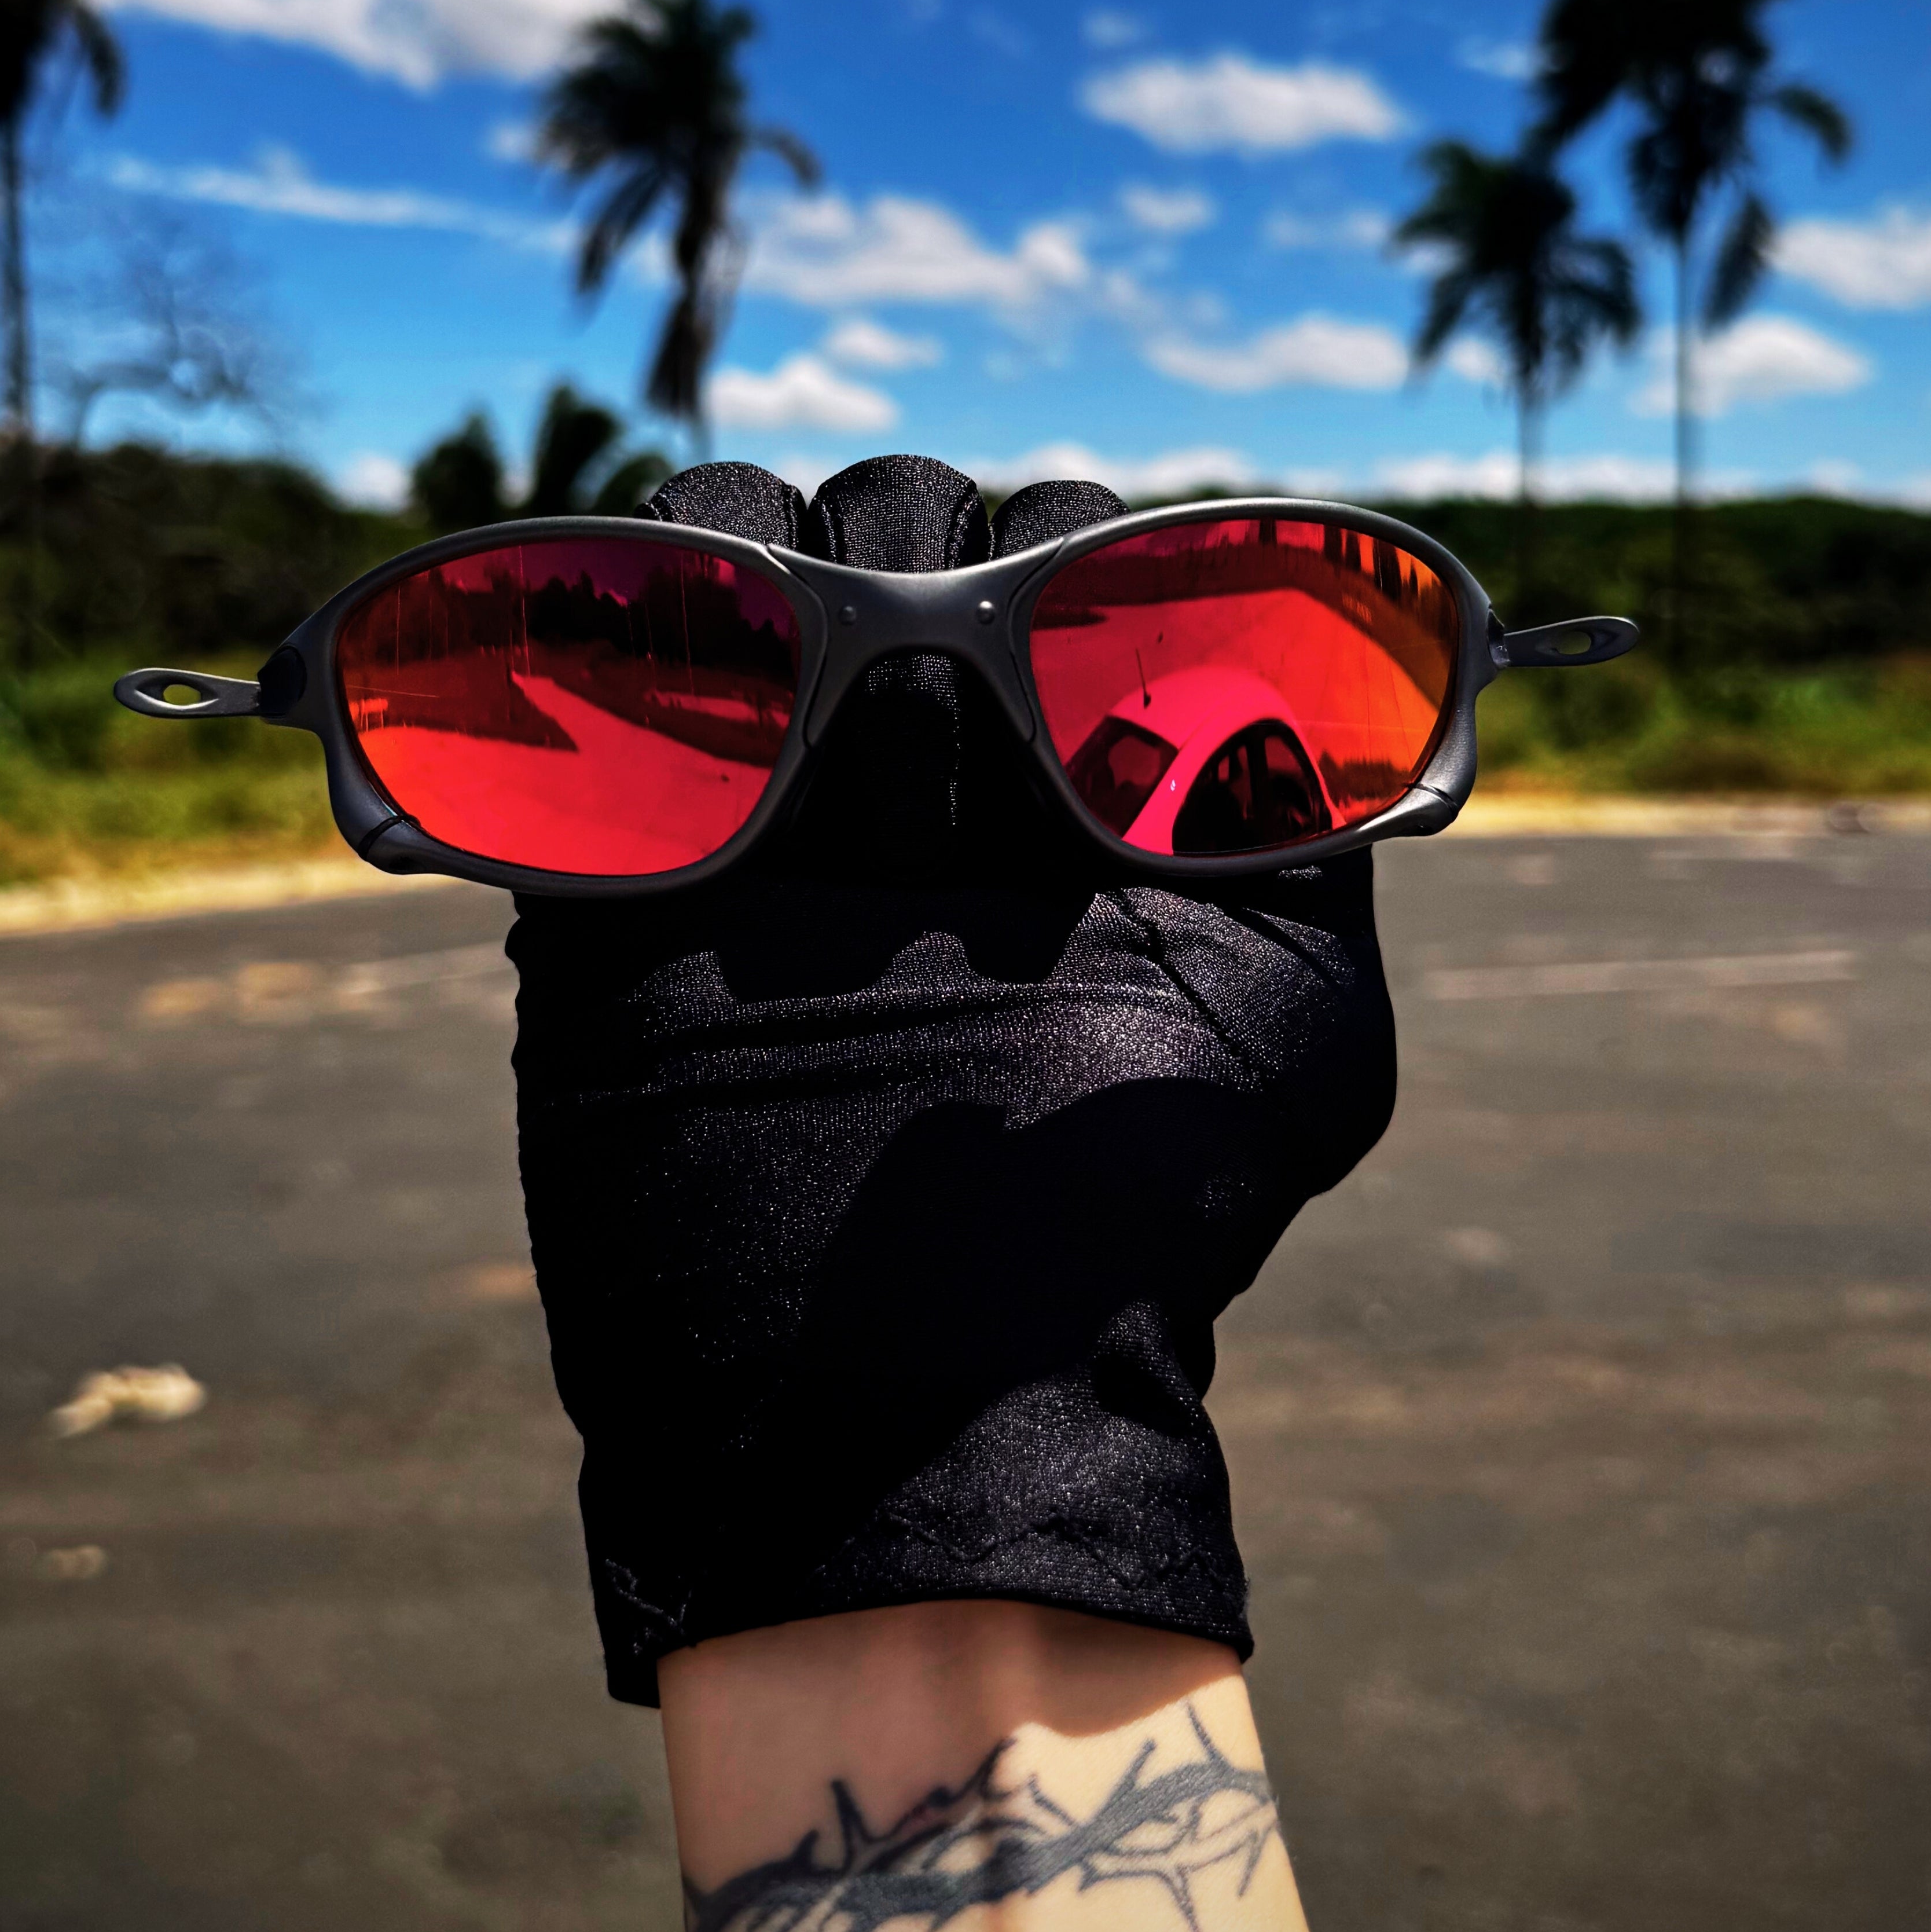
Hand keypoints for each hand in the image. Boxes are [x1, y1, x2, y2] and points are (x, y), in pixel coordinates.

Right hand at [509, 454, 1396, 1702]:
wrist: (898, 1407)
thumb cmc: (1119, 1235)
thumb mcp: (1298, 1028)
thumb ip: (1312, 828)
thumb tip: (1312, 670)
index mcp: (1073, 784)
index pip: (1080, 551)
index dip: (1090, 585)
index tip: (1093, 720)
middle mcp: (928, 766)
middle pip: (912, 524)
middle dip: (936, 600)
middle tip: (941, 811)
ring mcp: (771, 790)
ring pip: (760, 544)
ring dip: (803, 610)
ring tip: (833, 800)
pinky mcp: (625, 840)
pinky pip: (618, 622)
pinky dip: (658, 608)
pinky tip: (719, 726)